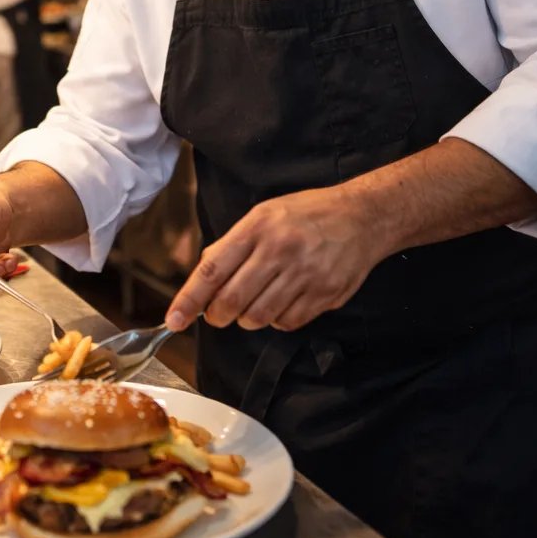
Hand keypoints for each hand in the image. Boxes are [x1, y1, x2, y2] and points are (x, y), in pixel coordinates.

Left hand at [165, 186, 388, 332]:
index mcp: (257, 227)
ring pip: (258, 317)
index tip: (174, 320)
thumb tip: (203, 281)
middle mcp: (279, 250)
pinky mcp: (325, 295)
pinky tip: (281, 302)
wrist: (362, 217)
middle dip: (217, 315)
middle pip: (232, 300)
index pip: (212, 270)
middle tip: (217, 314)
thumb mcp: (263, 215)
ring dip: (247, 319)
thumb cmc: (305, 214)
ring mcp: (305, 275)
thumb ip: (232, 246)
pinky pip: (287, 323)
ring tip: (253, 304)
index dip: (189, 299)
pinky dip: (276, 321)